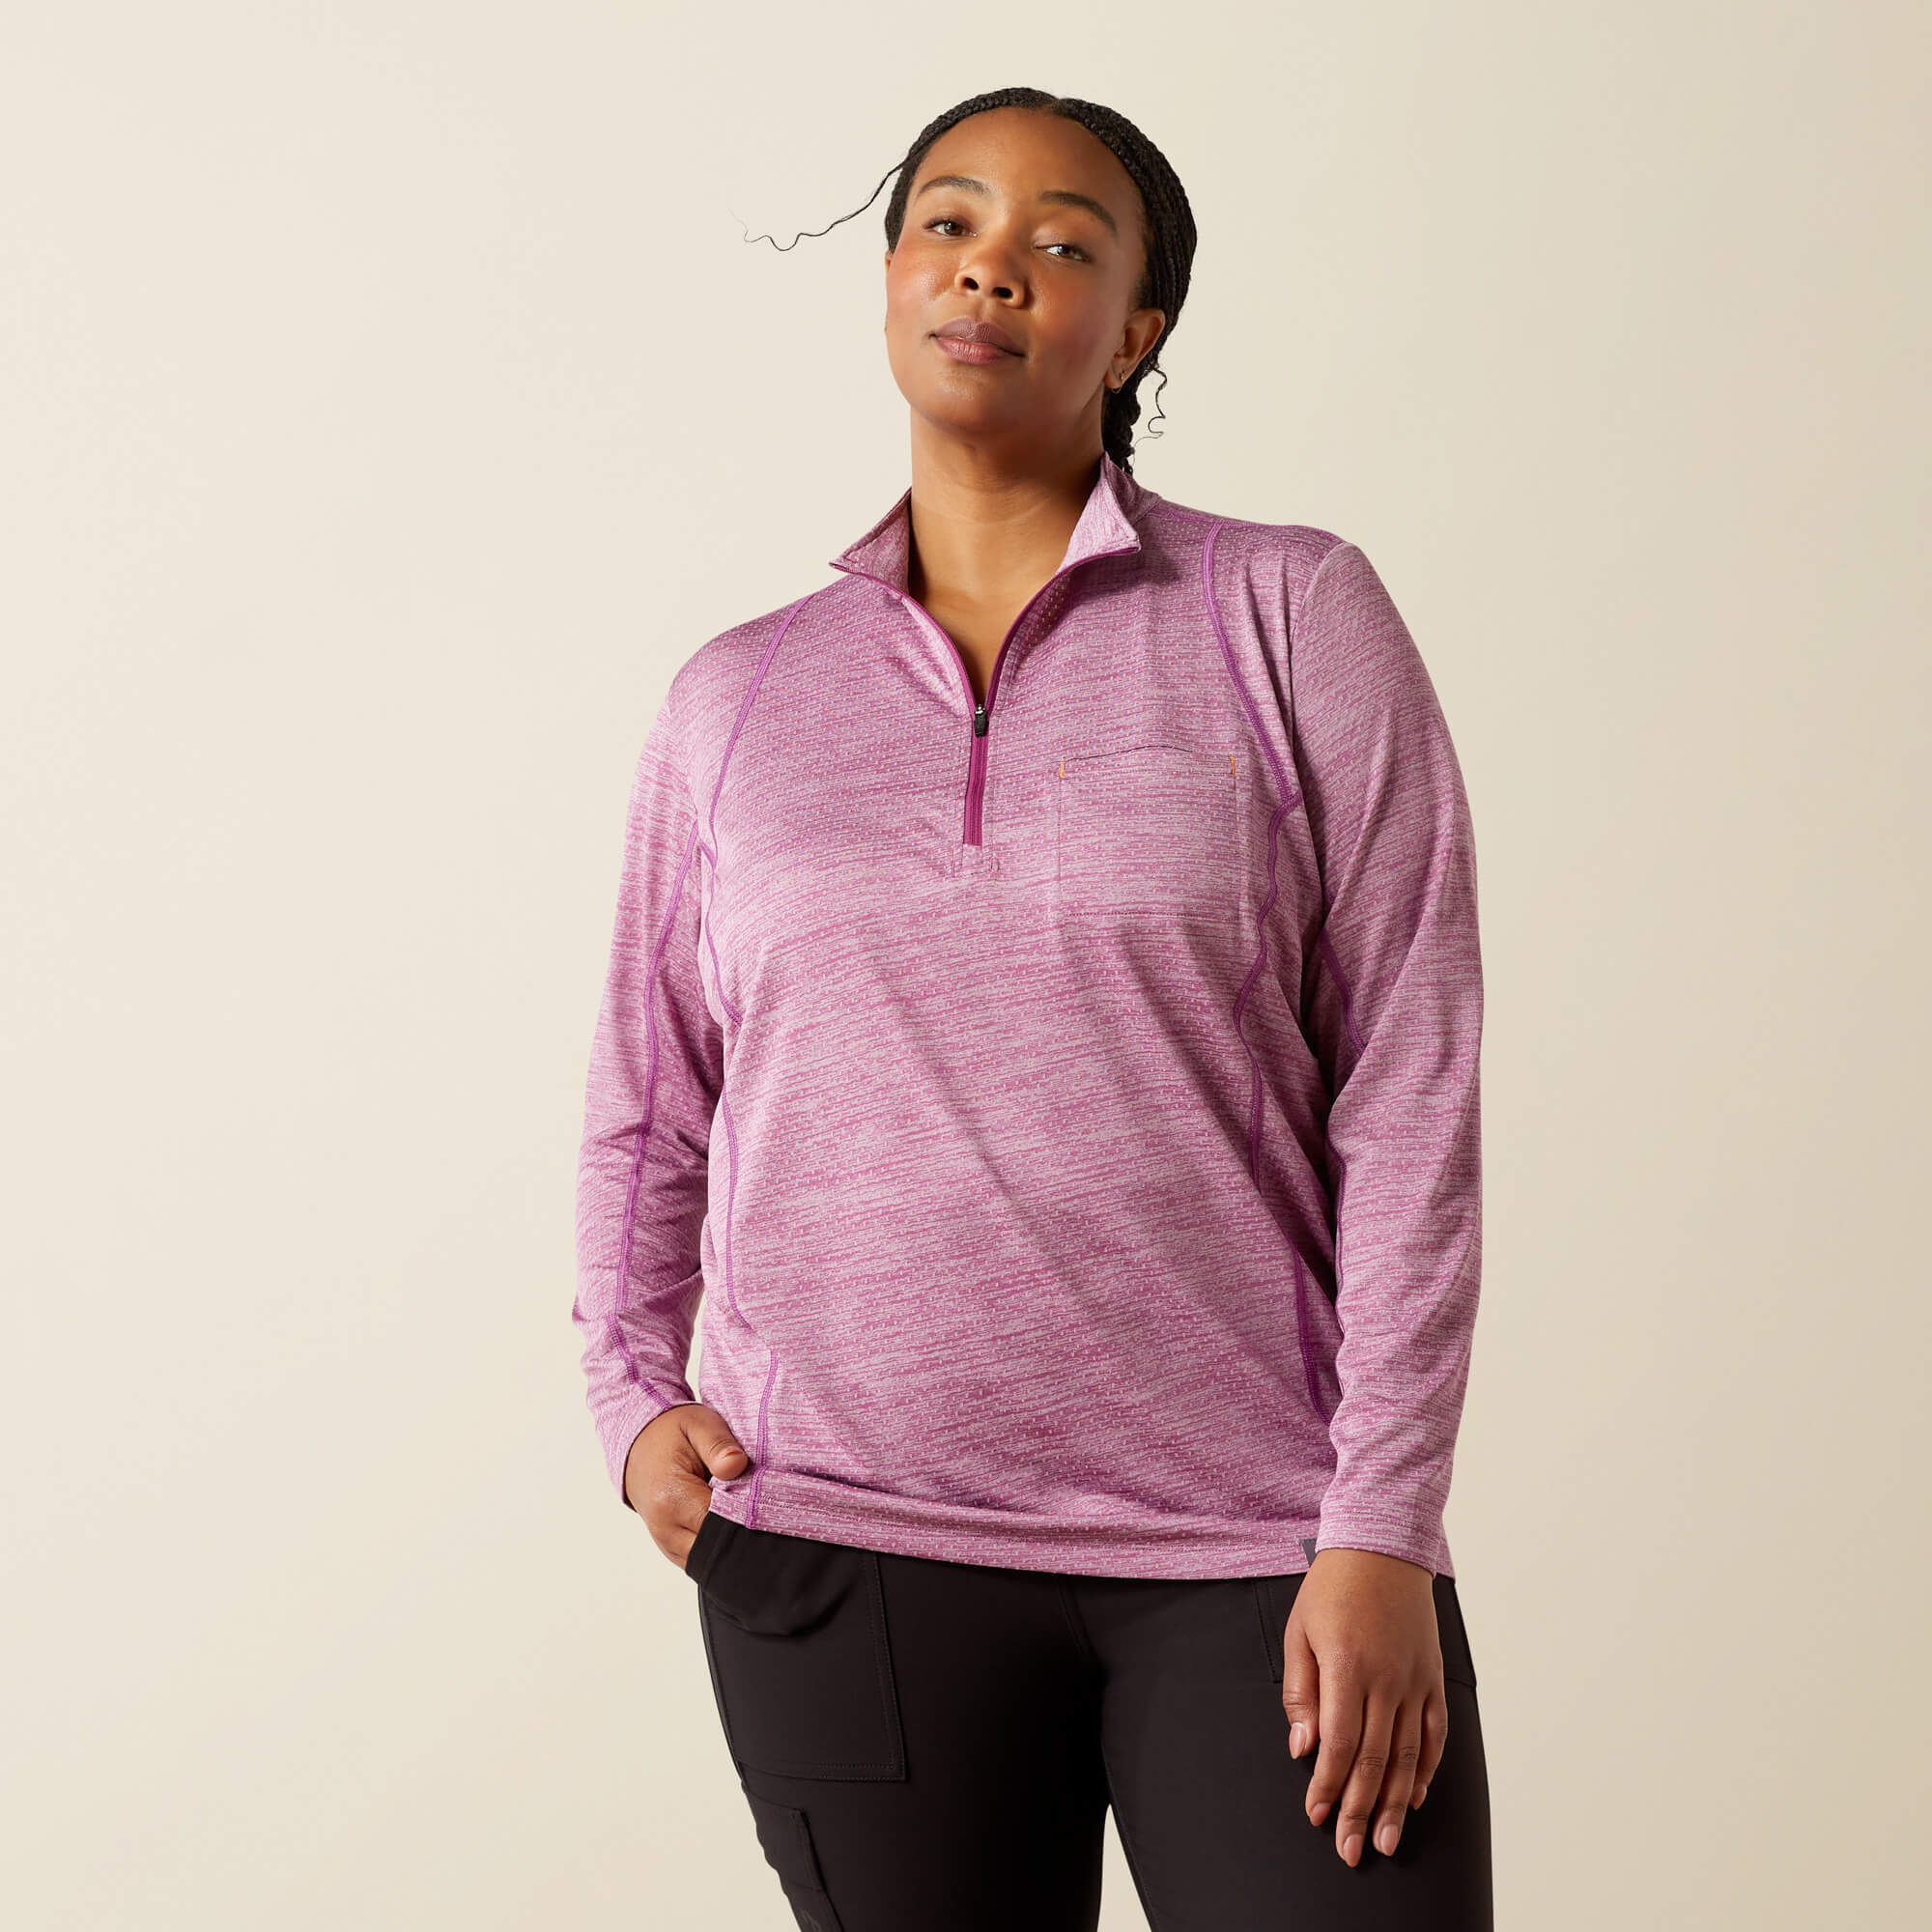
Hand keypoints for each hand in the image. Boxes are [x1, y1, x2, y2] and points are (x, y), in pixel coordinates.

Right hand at [622, 1403, 750, 1568]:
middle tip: (766, 1509)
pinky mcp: (671, 1549)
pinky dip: (720, 1547)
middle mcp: (666, 1529)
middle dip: (745, 1533)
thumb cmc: (671, 1433)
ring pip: (712, 1560)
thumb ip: (719, 1446)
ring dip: (732, 1542)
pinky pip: (702, 1559)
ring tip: (748, 1513)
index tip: (771, 1499)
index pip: (724, 1524)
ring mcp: (666, 1543)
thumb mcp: (698, 1425)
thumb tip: (737, 1465)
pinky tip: (731, 1523)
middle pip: (719, 1549)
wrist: (637, 1444)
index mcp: (672, 1499)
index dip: (752, 1515)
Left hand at [1279, 1546, 1447, 1865]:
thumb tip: (1303, 1747)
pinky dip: (1426, 1768)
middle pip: (1375, 1760)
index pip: (1340, 1744)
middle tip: (1350, 1850)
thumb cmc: (1332, 1589)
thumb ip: (1301, 1693)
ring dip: (1394, 1803)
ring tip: (1385, 1841)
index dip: (1327, 1785)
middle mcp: (1387, 1680)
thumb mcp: (1299, 1632)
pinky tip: (1414, 1795)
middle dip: (1359, 1810)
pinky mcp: (1432, 1677)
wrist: (1381, 1548)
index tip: (1316, 1816)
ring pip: (1408, 1755)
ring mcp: (1415, 1680)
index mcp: (1349, 1668)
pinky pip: (1434, 1733)